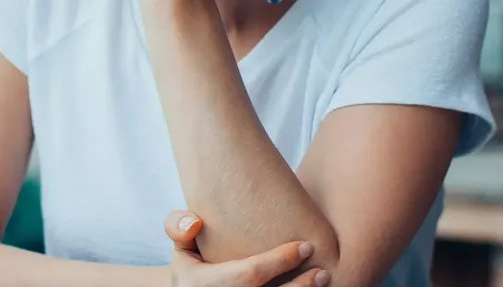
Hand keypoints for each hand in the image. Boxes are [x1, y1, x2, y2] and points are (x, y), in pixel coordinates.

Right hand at [165, 210, 328, 286]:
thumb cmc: (193, 272)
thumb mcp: (180, 252)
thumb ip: (178, 229)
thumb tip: (196, 222)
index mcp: (205, 285)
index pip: (249, 274)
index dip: (279, 261)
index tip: (304, 246)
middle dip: (300, 286)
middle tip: (322, 270)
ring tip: (323, 280)